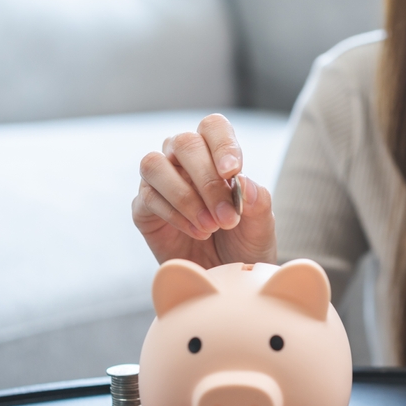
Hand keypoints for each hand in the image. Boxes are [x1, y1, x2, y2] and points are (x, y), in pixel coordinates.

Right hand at [132, 114, 276, 267]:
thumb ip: (257, 200)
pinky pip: (148, 198)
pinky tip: (197, 233)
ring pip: (154, 165)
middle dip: (207, 180)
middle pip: (184, 143)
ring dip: (185, 197)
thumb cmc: (245, 243)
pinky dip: (175, 216)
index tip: (232, 172)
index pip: (213, 127)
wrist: (227, 277)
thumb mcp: (262, 225)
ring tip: (210, 227)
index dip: (222, 144)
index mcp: (215, 154)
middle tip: (227, 217)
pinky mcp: (144, 209)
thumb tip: (242, 180)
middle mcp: (183, 161)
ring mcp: (160, 183)